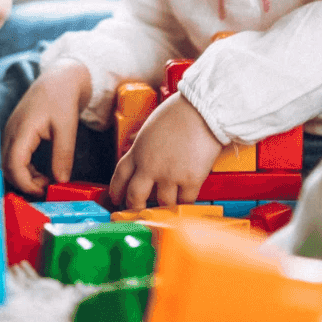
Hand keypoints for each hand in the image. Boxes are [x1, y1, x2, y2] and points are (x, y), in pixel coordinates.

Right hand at [2, 61, 90, 195]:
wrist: (59, 79)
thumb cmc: (62, 98)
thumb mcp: (67, 128)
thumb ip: (62, 155)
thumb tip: (60, 181)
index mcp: (22, 129)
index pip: (13, 165)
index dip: (26, 183)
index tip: (44, 191)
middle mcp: (11, 132)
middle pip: (6, 167)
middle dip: (24, 183)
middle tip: (46, 188)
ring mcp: (11, 132)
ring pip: (8, 164)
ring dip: (24, 177)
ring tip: (46, 181)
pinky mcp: (16, 134)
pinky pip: (13, 157)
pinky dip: (24, 169)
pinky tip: (41, 173)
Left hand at [108, 93, 225, 209]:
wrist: (204, 110)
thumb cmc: (181, 111)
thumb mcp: (151, 126)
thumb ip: (144, 142)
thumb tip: (138, 146)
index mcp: (138, 150)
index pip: (120, 176)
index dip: (116, 190)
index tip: (117, 198)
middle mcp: (150, 166)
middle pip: (135, 196)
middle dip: (135, 207)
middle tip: (139, 211)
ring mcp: (170, 175)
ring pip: (162, 203)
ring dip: (165, 205)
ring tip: (169, 204)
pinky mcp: (191, 180)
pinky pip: (185, 201)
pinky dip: (185, 202)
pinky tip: (186, 199)